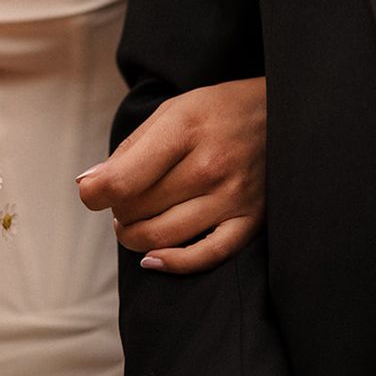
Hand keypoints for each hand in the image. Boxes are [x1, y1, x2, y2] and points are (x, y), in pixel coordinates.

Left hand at [77, 77, 265, 272]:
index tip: (94, 193)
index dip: (95, 195)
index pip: (122, 181)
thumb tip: (89, 185)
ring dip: (135, 236)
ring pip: (162, 236)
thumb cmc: (220, 112)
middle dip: (118, 211)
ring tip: (135, 222)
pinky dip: (173, 264)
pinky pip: (207, 255)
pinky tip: (153, 259)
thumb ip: (130, 149)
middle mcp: (211, 165)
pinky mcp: (252, 220)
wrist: (286, 112)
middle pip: (137, 210)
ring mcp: (234, 196)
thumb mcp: (173, 112)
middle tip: (124, 202)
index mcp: (185, 130)